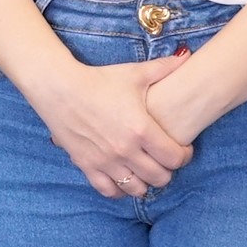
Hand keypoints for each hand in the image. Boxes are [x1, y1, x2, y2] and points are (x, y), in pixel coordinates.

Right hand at [29, 54, 194, 199]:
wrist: (60, 89)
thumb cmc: (99, 80)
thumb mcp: (134, 73)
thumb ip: (164, 67)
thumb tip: (187, 56)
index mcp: (141, 130)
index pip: (175, 157)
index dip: (185, 156)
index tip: (183, 149)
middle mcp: (126, 150)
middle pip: (160, 177)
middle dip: (168, 170)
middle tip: (165, 160)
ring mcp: (106, 161)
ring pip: (137, 189)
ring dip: (146, 183)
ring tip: (146, 171)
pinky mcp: (88, 166)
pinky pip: (109, 190)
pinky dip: (120, 190)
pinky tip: (124, 180)